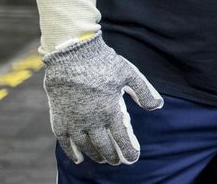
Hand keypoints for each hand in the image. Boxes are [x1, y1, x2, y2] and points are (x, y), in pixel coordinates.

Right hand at [42, 33, 162, 164]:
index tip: (133, 158)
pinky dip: (72, 152)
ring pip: (86, 146)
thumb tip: (158, 106)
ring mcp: (74, 121)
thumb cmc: (102, 63)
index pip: (122, 138)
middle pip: (103, 146)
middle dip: (112, 155)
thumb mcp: (129, 74)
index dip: (128, 150)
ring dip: (95, 155)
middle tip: (117, 161)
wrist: (71, 55)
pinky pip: (65, 142)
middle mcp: (92, 120)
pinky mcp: (59, 118)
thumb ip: (143, 92)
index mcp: (110, 110)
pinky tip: (78, 158)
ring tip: (102, 160)